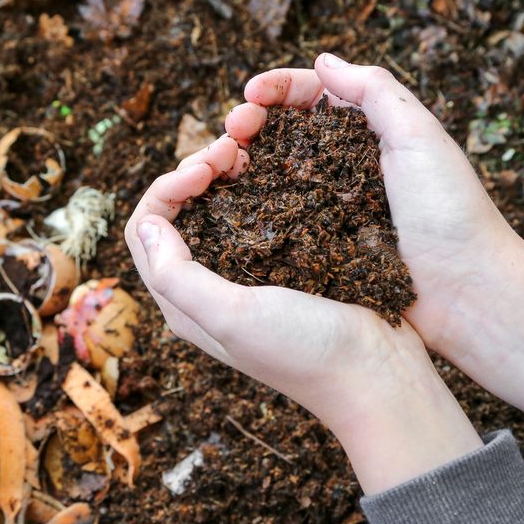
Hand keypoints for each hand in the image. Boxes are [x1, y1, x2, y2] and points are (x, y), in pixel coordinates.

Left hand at [124, 137, 481, 493]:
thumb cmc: (304, 351)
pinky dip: (258, 184)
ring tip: (249, 149)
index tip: (205, 169)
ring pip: (216, 207)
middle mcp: (208, 286)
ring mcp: (247, 272)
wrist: (377, 374)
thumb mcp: (232, 316)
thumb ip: (177, 276)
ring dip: (224, 173)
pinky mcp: (284, 262)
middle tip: (231, 148)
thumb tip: (146, 224)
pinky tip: (277, 168)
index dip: (166, 188)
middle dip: (194, 171)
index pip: (146, 229)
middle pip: (178, 212)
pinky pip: (257, 212)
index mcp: (184, 302)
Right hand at [226, 54, 523, 428]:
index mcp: (372, 132)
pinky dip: (251, 203)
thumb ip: (375, 91)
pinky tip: (231, 200)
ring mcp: (330, 206)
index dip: (278, 89)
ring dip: (244, 159)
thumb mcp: (419, 136)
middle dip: (252, 121)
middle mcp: (346, 165)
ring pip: (274, 171)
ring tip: (222, 161)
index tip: (250, 94)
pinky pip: (278, 217)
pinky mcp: (320, 245)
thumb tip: (324, 60)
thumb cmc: (451, 213)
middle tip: (232, 129)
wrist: (467, 294)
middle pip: (285, 130)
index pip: (314, 95)